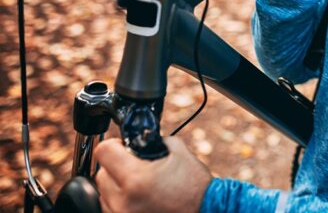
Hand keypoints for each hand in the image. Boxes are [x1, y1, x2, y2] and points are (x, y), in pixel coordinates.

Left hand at [94, 136, 211, 212]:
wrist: (207, 212)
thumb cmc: (195, 187)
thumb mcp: (179, 152)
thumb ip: (155, 141)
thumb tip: (140, 140)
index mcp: (136, 178)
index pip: (104, 151)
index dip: (114, 144)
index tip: (124, 146)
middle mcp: (123, 201)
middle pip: (101, 173)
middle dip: (116, 165)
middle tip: (136, 165)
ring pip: (104, 193)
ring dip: (117, 185)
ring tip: (140, 185)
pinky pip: (111, 208)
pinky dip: (121, 200)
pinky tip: (140, 197)